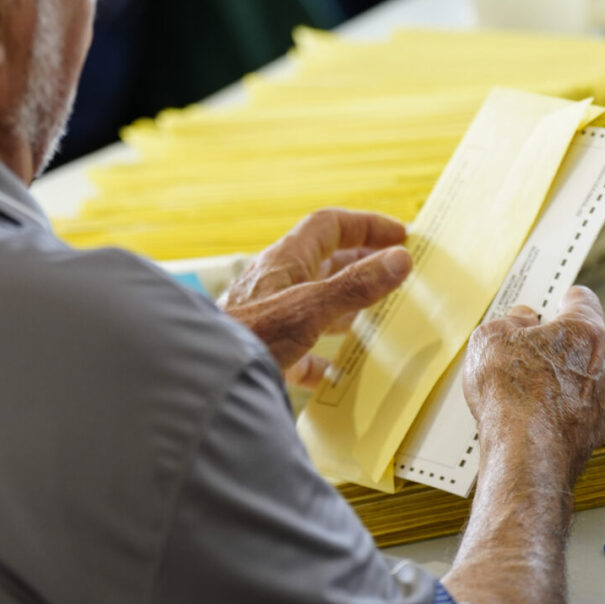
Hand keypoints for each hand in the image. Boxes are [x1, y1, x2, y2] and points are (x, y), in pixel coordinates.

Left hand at [219, 209, 411, 386]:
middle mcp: (276, 283)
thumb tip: (398, 258)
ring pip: (314, 303)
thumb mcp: (310, 308)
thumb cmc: (250, 337)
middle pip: (324, 261)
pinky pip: (301, 349)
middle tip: (394, 269)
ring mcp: (270, 317)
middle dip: (360, 262)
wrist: (205, 378)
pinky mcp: (266, 352)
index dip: (365, 225)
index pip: (329, 226)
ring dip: (345, 306)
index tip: (399, 235)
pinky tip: (336, 372)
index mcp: (285, 261)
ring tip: (376, 314)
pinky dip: (322, 357)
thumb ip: (354, 285)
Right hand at [462, 286, 604, 484]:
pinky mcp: (592, 438)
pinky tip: (529, 419)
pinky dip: (557, 416)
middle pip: (581, 346)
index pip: (583, 301)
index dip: (564, 299)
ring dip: (558, 385)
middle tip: (524, 351)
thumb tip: (520, 321)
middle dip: (556, 348)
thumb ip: (510, 322)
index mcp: (585, 333)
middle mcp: (603, 368)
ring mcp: (602, 406)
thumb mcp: (491, 338)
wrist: (523, 455)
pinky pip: (575, 417)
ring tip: (521, 393)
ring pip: (580, 385)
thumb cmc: (512, 395)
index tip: (556, 301)